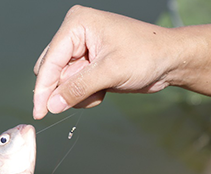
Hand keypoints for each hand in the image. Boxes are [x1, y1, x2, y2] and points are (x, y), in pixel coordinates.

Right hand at [33, 5, 176, 118]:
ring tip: (103, 89)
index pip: (50, 60)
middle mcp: (75, 34)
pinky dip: (86, 94)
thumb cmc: (148, 54)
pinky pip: (73, 87)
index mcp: (77, 24)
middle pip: (52, 72)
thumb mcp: (111, 72)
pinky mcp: (87, 64)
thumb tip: (53, 104)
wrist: (170, 60)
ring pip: (61, 83)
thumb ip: (78, 88)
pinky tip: (105, 89)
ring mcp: (80, 50)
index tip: (39, 112)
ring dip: (79, 94)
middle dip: (67, 90)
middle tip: (88, 96)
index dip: (43, 89)